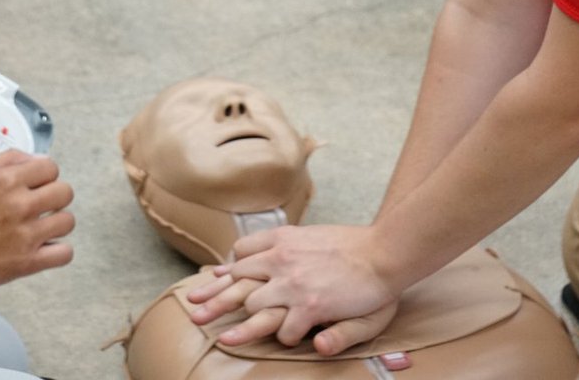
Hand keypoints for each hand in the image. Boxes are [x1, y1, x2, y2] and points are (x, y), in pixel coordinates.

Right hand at [0, 150, 73, 292]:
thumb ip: (7, 159)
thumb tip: (35, 158)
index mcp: (7, 180)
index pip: (51, 168)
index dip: (46, 176)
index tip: (37, 185)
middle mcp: (20, 205)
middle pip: (65, 192)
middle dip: (55, 197)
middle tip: (41, 206)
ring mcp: (26, 235)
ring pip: (68, 221)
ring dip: (57, 223)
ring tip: (43, 228)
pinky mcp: (26, 263)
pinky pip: (64, 254)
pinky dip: (58, 251)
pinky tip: (45, 248)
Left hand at [187, 224, 397, 350]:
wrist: (382, 252)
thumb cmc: (350, 246)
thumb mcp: (310, 237)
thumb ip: (280, 248)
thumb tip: (244, 257)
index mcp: (283, 242)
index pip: (243, 254)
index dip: (229, 270)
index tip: (212, 280)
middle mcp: (282, 261)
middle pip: (239, 282)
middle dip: (215, 299)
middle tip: (195, 311)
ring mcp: (295, 285)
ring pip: (255, 307)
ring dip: (242, 326)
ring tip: (224, 340)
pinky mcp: (311, 307)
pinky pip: (286, 330)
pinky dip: (284, 337)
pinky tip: (284, 340)